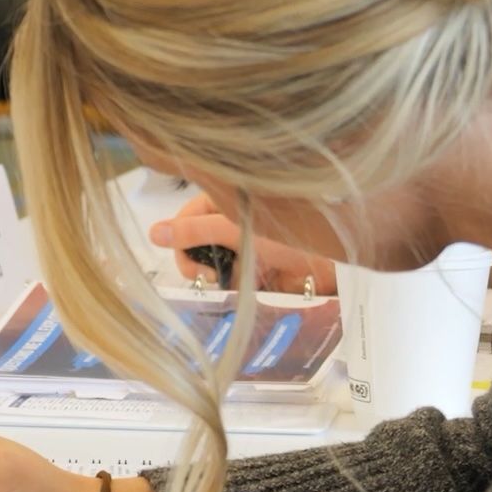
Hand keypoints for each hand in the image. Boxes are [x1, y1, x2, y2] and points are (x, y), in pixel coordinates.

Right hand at [150, 194, 337, 295]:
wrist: (338, 257)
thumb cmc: (291, 229)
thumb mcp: (237, 226)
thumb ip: (195, 232)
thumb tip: (153, 232)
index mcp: (222, 202)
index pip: (183, 223)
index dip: (181, 244)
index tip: (193, 261)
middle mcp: (230, 224)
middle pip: (193, 249)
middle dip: (199, 266)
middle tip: (216, 276)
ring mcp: (243, 249)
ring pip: (212, 270)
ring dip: (220, 280)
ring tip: (241, 279)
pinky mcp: (257, 273)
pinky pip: (233, 286)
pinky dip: (237, 290)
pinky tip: (252, 286)